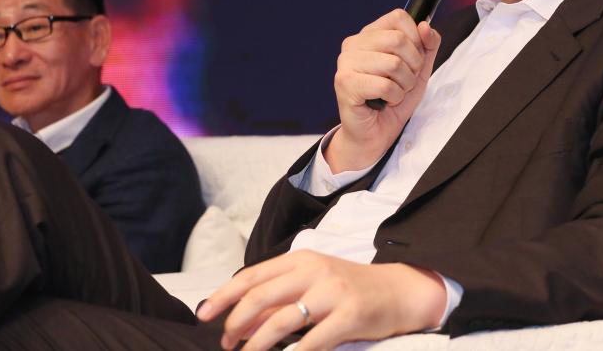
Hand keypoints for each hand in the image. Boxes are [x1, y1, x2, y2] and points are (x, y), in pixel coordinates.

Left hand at [197, 250, 445, 350]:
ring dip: (256, 345)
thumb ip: (279, 295)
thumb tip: (239, 320)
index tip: (203, 315)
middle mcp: (315, 271)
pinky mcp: (350, 315)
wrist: (399, 290)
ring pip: (280, 321)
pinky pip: (313, 341)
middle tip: (226, 343)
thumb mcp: (314, 281)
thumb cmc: (350, 288)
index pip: (252, 276)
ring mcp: (333, 292)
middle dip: (235, 324)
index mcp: (302, 258)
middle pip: (260, 297)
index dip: (223, 297)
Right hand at [329, 9, 440, 170]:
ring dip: (404, 84)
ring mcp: (346, 63)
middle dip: (413, 65)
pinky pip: (385, 85)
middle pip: (398, 39)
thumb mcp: (419, 69)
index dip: (416, 39)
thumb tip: (426, 25)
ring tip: (394, 93)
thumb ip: (427, 45)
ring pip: (393, 63)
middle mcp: (353, 44)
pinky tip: (385, 102)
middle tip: (405, 80)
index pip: (399, 17)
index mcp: (369, 34)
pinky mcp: (345, 83)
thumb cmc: (394, 99)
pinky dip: (394, 97)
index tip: (414, 59)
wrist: (374, 134)